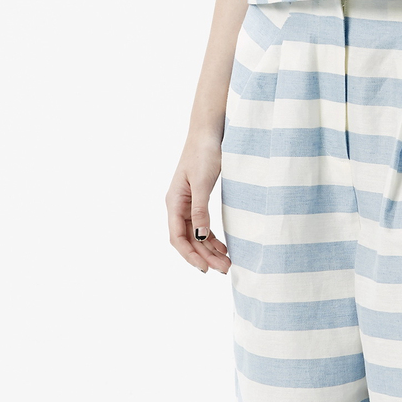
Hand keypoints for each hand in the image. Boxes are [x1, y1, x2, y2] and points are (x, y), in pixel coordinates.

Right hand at [166, 134, 230, 273]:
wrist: (209, 132)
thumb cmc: (204, 153)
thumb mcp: (203, 182)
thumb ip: (200, 210)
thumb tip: (199, 236)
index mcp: (174, 202)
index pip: (177, 237)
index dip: (190, 255)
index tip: (205, 268)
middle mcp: (178, 206)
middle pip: (188, 239)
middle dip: (205, 256)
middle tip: (225, 269)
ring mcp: (187, 204)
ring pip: (196, 235)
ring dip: (210, 250)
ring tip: (227, 263)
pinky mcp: (198, 201)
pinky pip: (202, 226)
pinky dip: (212, 238)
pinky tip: (223, 247)